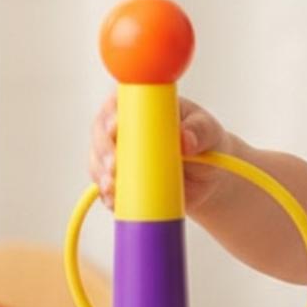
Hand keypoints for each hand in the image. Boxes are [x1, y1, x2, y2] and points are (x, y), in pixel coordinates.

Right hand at [87, 93, 232, 213]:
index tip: (115, 128)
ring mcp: (120, 154)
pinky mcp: (121, 179)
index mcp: (142, 106)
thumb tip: (185, 139)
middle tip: (113, 165)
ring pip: (98, 161)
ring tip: (112, 187)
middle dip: (103, 150)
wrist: (209, 175)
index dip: (111, 115)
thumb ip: (198, 131)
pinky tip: (112, 202)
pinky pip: (106, 186)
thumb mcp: (208, 132)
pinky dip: (107, 195)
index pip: (118, 104)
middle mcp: (124, 127)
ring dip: (101, 174)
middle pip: (100, 133)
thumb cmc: (206, 142)